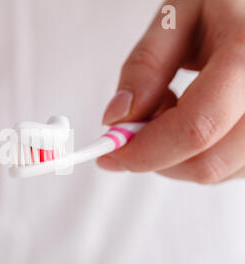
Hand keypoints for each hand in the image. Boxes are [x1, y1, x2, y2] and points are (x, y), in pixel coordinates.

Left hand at [98, 0, 244, 183]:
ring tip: (174, 108)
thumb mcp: (174, 19)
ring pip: (218, 172)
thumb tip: (116, 119)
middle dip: (157, 158)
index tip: (109, 154)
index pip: (194, 129)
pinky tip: (196, 120)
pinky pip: (230, 168)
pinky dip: (199, 155)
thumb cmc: (221, 3)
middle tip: (135, 129)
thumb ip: (144, 68)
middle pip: (208, 163)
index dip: (144, 152)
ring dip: (178, 155)